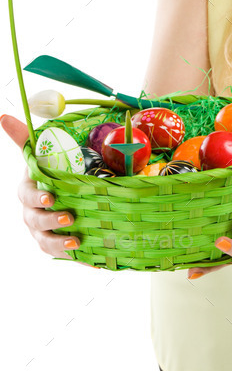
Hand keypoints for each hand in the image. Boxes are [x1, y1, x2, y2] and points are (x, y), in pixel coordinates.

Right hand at [0, 115, 94, 267]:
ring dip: (57, 240)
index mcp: (28, 187)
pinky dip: (68, 254)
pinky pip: (55, 252)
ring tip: (75, 239)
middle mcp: (30, 210)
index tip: (49, 198)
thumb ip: (25, 137)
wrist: (68, 189)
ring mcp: (39, 228)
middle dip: (50, 219)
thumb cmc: (53, 168)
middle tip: (69, 216)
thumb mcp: (44, 151)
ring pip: (43, 238)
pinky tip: (83, 253)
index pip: (26, 193)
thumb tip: (3, 116)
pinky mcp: (52, 242)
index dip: (36, 197)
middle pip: (35, 218)